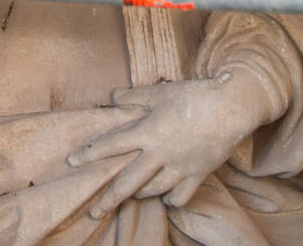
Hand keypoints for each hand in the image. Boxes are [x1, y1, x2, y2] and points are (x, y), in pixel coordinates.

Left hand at [67, 69, 281, 217]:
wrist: (230, 107)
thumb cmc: (193, 96)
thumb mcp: (159, 92)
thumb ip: (134, 96)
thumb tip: (113, 96)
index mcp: (147, 131)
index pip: (111, 144)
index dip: (90, 153)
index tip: (72, 161)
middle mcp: (159, 153)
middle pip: (128, 180)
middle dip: (109, 198)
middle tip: (94, 211)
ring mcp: (178, 167)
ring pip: (153, 189)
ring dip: (140, 194)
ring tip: (132, 195)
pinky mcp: (197, 174)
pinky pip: (180, 196)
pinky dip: (171, 199)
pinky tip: (166, 196)